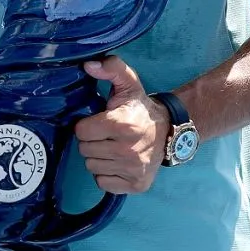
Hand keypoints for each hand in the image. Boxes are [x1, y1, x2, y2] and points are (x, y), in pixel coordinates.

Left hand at [74, 56, 169, 193]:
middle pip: (85, 150)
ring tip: (111, 146)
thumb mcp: (128, 82)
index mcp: (122, 125)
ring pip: (92, 167)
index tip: (97, 121)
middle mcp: (128, 150)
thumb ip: (110, 68)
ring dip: (97, 157)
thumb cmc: (139, 107)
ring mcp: (133, 170)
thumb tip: (88, 65)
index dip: (85, 125)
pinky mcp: (137, 185)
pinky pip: (103, 183)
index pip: (81, 131)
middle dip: (91, 141)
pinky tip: (116, 161)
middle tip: (104, 134)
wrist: (168, 131)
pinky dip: (106, 174)